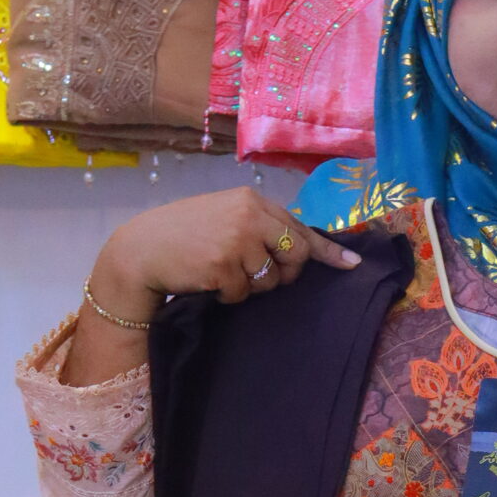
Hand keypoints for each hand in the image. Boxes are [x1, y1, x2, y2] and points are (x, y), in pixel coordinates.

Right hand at [63, 189, 363, 385]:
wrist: (142, 249)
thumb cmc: (185, 236)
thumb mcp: (224, 219)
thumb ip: (259, 227)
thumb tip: (299, 249)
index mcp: (251, 201)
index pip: (299, 227)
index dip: (328, 251)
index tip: (353, 265)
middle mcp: (248, 215)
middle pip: (295, 255)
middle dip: (285, 273)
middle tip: (257, 274)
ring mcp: (236, 239)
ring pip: (270, 281)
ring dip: (250, 287)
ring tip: (221, 271)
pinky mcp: (223, 265)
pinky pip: (244, 295)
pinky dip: (229, 295)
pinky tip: (207, 280)